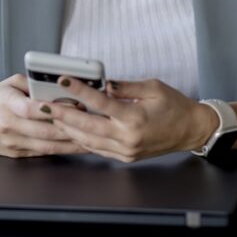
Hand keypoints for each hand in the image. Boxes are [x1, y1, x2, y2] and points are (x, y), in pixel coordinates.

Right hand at [0, 74, 86, 157]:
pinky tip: (76, 147)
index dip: (56, 109)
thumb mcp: (9, 84)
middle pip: (46, 130)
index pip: (33, 108)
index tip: (76, 105)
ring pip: (48, 146)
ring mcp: (13, 143)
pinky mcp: (16, 154)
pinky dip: (61, 150)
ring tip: (93, 140)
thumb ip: (33, 84)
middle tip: (94, 124)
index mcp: (7, 105)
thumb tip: (59, 85)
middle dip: (72, 128)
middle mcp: (9, 126)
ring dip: (72, 144)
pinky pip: (43, 153)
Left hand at [49, 77, 216, 162]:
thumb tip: (103, 83)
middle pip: (86, 126)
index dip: (79, 90)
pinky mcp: (125, 157)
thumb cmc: (174, 106)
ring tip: (52, 116)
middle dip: (62, 115)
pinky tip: (70, 130)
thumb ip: (125, 86)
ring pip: (88, 141)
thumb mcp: (153, 87)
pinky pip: (97, 149)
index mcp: (134, 118)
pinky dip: (82, 139)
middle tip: (44, 104)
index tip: (63, 80)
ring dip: (68, 129)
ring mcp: (125, 150)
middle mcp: (127, 137)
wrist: (191, 130)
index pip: (100, 102)